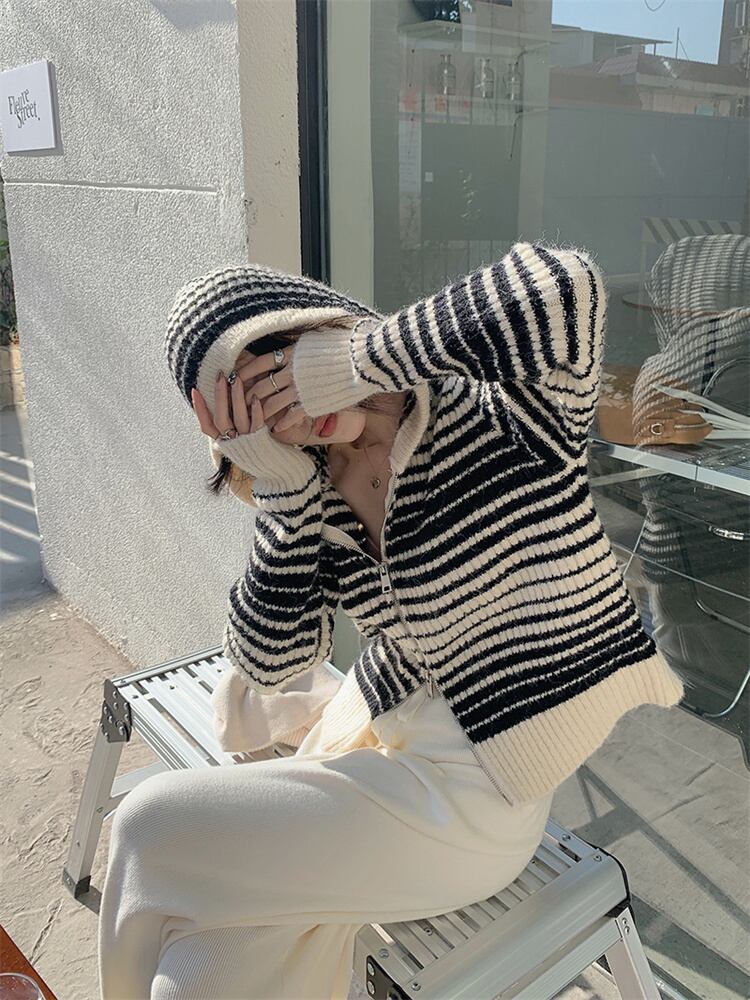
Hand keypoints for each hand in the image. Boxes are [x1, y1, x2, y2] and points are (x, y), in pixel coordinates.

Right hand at [190, 343, 316, 490]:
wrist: (283, 476)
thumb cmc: (264, 455)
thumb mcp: (245, 441)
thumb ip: (235, 425)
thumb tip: (227, 401)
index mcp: (226, 444)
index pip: (207, 426)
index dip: (200, 409)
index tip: (195, 390)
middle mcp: (233, 445)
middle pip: (221, 420)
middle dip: (219, 396)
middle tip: (220, 375)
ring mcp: (248, 444)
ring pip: (237, 420)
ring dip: (236, 398)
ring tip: (236, 379)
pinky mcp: (263, 443)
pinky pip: (257, 426)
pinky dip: (255, 412)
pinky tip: (255, 398)